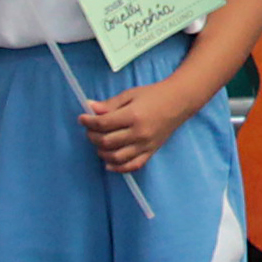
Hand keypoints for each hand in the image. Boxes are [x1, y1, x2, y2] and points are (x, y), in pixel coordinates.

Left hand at [79, 78, 193, 173]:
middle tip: (89, 130)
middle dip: (92, 136)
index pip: (103, 124)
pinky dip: (118, 168)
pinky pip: (132, 165)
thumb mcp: (130, 94)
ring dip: (102, 152)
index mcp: (133, 115)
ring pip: (116, 157)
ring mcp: (145, 145)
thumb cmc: (154, 95)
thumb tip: (90, 108)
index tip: (82, 118)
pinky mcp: (151, 152)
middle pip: (107, 141)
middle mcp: (139, 133)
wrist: (179, 102)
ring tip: (99, 143)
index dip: (88, 122)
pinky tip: (109, 163)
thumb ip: (110, 104)